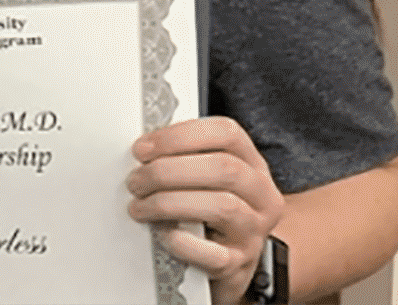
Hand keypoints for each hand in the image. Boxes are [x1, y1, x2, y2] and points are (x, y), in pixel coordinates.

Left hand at [127, 117, 284, 304]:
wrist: (226, 261)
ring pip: (222, 207)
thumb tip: (142, 150)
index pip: (227, 134)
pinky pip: (214, 253)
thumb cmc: (208, 212)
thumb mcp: (205, 179)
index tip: (142, 148)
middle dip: (168, 171)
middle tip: (136, 180)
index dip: (180, 136)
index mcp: (252, 165)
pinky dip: (183, 242)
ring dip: (169, 203)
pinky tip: (163, 234)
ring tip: (140, 206)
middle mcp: (261, 196)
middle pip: (224, 168)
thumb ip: (183, 158)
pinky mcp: (239, 264)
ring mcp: (254, 232)